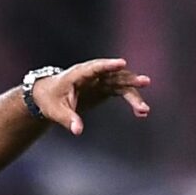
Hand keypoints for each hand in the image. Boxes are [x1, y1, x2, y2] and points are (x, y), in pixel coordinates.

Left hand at [33, 58, 150, 134]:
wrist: (50, 96)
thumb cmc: (50, 100)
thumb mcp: (55, 111)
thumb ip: (67, 119)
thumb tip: (78, 131)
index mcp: (77, 74)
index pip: (94, 68)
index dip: (108, 65)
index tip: (122, 63)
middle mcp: (93, 75)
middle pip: (114, 74)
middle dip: (129, 79)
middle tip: (145, 82)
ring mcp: (101, 80)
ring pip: (122, 84)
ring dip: (134, 95)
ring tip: (144, 111)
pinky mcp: (106, 87)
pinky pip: (122, 92)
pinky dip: (132, 101)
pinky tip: (141, 113)